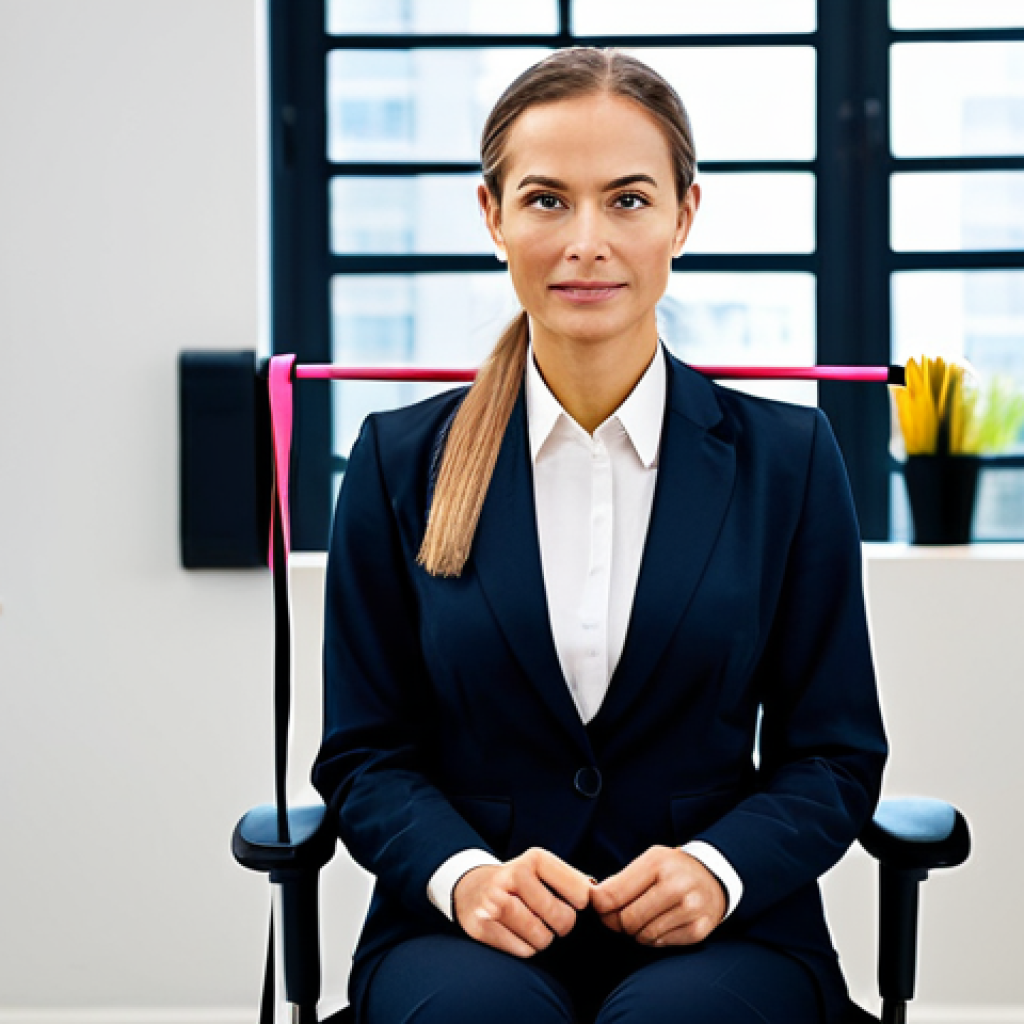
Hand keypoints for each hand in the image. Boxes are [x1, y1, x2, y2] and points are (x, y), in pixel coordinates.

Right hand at [452, 847, 592, 957]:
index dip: (579, 904)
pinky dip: (525, 948)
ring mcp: (495, 901)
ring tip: (530, 924)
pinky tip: (514, 932)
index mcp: (535, 858)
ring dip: (542, 938)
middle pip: (562, 919)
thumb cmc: (519, 883)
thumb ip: (572, 880)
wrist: (471, 888)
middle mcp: (514, 875)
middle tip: (549, 917)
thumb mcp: (543, 869)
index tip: (569, 901)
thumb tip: (599, 895)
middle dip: (561, 925)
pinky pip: (523, 951)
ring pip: (542, 938)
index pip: (580, 893)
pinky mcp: (482, 925)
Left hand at [590, 846, 725, 946]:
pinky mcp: (698, 929)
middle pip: (626, 920)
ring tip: (642, 918)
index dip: (599, 906)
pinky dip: (654, 938)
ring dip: (636, 932)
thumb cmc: (672, 869)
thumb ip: (621, 881)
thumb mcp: (649, 861)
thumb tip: (594, 902)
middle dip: (617, 922)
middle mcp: (675, 885)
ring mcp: (689, 909)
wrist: (713, 876)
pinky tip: (660, 923)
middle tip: (619, 917)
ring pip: (642, 936)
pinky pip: (660, 944)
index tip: (598, 907)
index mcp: (657, 863)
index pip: (612, 894)